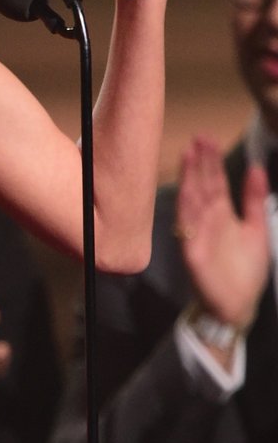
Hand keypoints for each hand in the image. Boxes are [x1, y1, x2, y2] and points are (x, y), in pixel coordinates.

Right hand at [176, 136, 270, 329]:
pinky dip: (186, 208)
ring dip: (190, 178)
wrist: (239, 305)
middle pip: (202, 185)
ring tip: (189, 154)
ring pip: (192, 200)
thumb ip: (254, 200)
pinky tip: (187, 190)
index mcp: (221, 214)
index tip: (208, 138)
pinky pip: (188, 227)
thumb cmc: (245, 270)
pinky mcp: (192, 251)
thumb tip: (256, 168)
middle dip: (200, 162)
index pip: (215, 181)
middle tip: (199, 137)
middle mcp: (207, 220)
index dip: (211, 161)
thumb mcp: (257, 229)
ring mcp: (198, 233)